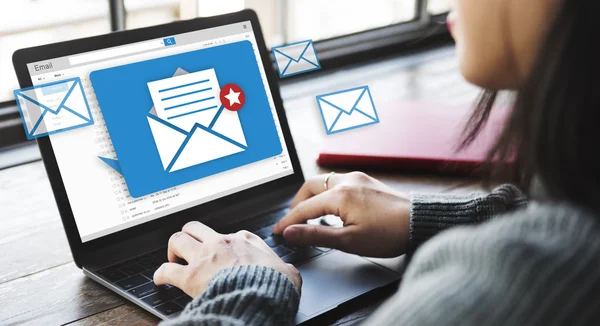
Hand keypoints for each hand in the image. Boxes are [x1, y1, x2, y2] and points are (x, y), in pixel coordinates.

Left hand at [154, 221, 301, 297]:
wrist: (261, 296)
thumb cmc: (274, 285)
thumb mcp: (288, 271)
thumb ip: (284, 268)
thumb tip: (289, 272)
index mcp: (245, 240)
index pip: (229, 234)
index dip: (222, 243)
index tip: (221, 252)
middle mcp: (222, 243)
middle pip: (195, 227)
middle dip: (189, 236)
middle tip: (188, 248)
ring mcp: (204, 257)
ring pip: (177, 239)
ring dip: (173, 249)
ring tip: (173, 259)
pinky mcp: (191, 276)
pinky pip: (166, 270)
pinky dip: (161, 274)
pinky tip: (160, 279)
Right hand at [273, 172, 409, 257]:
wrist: (419, 222)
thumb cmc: (389, 233)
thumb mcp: (348, 241)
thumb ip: (316, 235)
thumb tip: (291, 232)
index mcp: (339, 195)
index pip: (304, 208)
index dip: (288, 221)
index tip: (278, 231)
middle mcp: (346, 181)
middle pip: (310, 186)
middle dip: (297, 203)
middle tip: (292, 221)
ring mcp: (357, 178)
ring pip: (323, 181)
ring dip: (312, 196)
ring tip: (310, 216)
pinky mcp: (366, 181)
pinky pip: (338, 182)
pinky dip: (327, 193)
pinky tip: (331, 207)